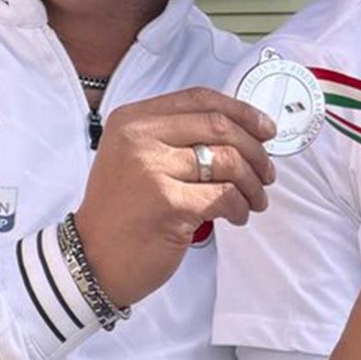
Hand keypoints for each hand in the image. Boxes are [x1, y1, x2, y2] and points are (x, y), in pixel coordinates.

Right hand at [72, 88, 275, 307]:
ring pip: (228, 161)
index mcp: (133, 120)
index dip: (241, 111)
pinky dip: (240, 206)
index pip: (199, 99)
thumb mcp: (137, 159)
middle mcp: (139, 137)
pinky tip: (237, 215)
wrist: (93, 259)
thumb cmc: (123, 213)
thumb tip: (242, 130)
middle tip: (266, 173)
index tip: (265, 130)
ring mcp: (151, 169)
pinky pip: (224, 195)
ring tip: (254, 200)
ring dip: (252, 184)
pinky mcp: (168, 204)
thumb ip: (177, 138)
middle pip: (219, 126)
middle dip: (256, 151)